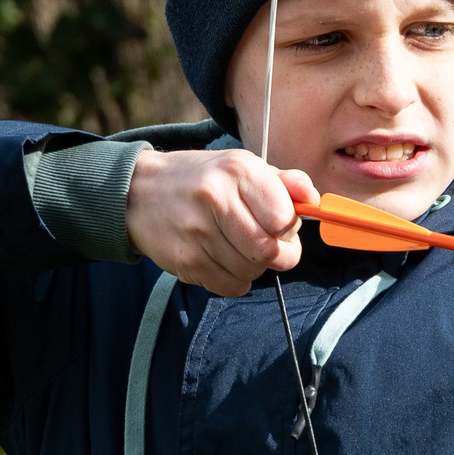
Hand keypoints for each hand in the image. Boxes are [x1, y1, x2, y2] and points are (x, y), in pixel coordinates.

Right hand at [125, 148, 315, 296]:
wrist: (140, 193)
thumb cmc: (202, 180)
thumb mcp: (242, 168)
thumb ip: (284, 182)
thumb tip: (313, 199)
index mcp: (238, 171)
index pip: (285, 217)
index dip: (290, 228)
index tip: (280, 225)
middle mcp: (216, 199)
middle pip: (270, 251)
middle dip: (279, 255)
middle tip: (270, 245)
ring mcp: (197, 233)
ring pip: (252, 272)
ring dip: (255, 267)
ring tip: (239, 247)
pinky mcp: (185, 261)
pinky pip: (230, 287)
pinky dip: (235, 280)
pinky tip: (224, 260)